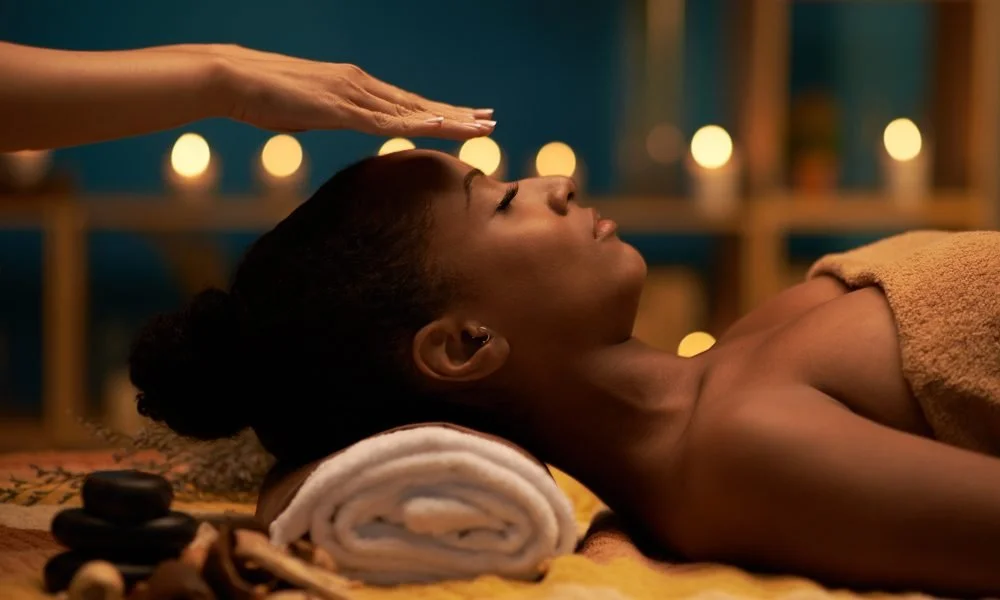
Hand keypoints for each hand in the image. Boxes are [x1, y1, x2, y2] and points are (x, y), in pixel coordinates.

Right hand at [200, 45, 494, 138]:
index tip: (468, 119)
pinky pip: (382, 119)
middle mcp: (361, 86)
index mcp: (356, 88)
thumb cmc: (263, 97)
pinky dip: (412, 122)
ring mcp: (352, 94)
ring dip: (447, 120)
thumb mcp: (306, 114)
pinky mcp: (337, 106)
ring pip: (410, 111)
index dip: (440, 113)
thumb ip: (330, 118)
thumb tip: (338, 125)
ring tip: (479, 127)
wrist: (232, 78)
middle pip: (419, 104)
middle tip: (491, 122)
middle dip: (457, 115)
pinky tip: (436, 125)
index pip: (407, 104)